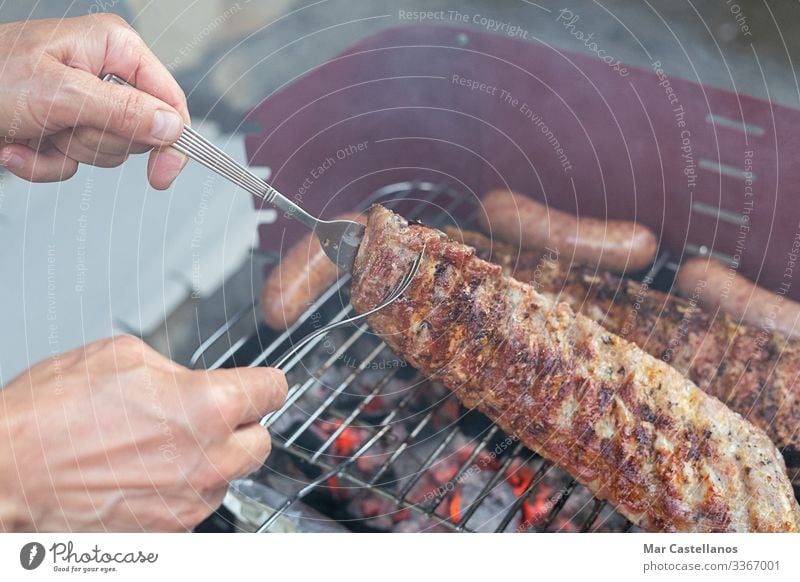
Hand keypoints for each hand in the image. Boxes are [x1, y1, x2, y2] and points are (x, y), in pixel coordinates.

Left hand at [0, 14, 188, 188]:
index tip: (163, 173)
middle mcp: (104, 74)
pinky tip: (20, 144)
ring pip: (107, 152)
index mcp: (113, 49)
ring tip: (35, 129)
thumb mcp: (61, 94)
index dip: (172, 139)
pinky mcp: (66, 128)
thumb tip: (172, 127)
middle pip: (138, 132)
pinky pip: (77, 164)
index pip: (169, 99)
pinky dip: (45, 163)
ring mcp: (85, 103)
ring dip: (66, 152)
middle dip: (96, 139)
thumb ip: (123, 111)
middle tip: (62, 124)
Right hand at [0, 335, 286, 531]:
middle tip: (208, 416)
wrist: (5, 475)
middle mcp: (208, 459)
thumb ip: (178, 370)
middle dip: (241, 426)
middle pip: (261, 441)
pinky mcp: (167, 533)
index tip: (258, 386)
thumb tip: (194, 381)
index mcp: (207, 406)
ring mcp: (188, 502)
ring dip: (209, 461)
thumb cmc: (49, 417)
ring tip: (160, 446)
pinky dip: (181, 490)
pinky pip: (194, 505)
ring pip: (228, 477)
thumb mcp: (123, 357)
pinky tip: (143, 473)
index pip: (274, 390)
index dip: (263, 384)